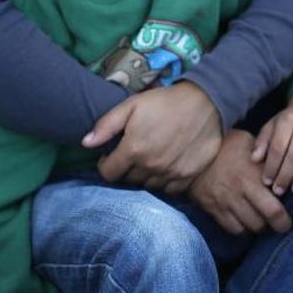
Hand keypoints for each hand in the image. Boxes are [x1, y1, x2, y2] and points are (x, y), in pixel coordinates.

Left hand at [85, 81, 220, 192]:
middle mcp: (151, 166)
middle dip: (125, 169)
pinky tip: (164, 168)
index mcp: (134, 149)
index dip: (106, 164)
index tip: (111, 156)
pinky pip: (168, 191)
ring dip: (144, 177)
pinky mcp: (187, 177)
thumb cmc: (165, 102)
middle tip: (131, 155)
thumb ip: (106, 125)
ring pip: (147, 186)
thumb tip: (85, 143)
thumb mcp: (131, 105)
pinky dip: (163, 183)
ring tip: (148, 160)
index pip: (108, 173)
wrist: (206, 103)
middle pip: (128, 181)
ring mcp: (170, 174)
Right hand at [189, 130, 292, 234]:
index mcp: (251, 175)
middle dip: (276, 227)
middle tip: (280, 224)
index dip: (285, 220)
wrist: (192, 150)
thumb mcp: (251, 143)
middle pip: (262, 222)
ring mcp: (224, 202)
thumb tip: (292, 171)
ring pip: (249, 228)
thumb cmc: (227, 145)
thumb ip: (272, 158)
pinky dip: (242, 228)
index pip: (274, 209)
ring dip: (258, 226)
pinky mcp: (212, 208)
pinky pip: (233, 229)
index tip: (289, 218)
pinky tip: (245, 219)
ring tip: (262, 217)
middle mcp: (239, 192)